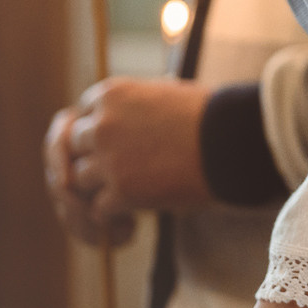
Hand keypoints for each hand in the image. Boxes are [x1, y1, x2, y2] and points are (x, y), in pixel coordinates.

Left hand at [43, 78, 213, 243]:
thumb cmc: (211, 115)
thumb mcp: (166, 93)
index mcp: (111, 94)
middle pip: (74, 148)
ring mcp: (109, 159)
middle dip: (93, 160)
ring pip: (81, 180)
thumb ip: (136, 104)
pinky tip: (132, 213)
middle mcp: (102, 124)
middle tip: (112, 172)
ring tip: (124, 193)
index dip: (97, 133)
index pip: (82, 116)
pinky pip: (99, 208)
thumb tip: (131, 115)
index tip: (113, 144)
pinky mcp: (122, 191)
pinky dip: (113, 214)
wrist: (233, 141)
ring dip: (101, 188)